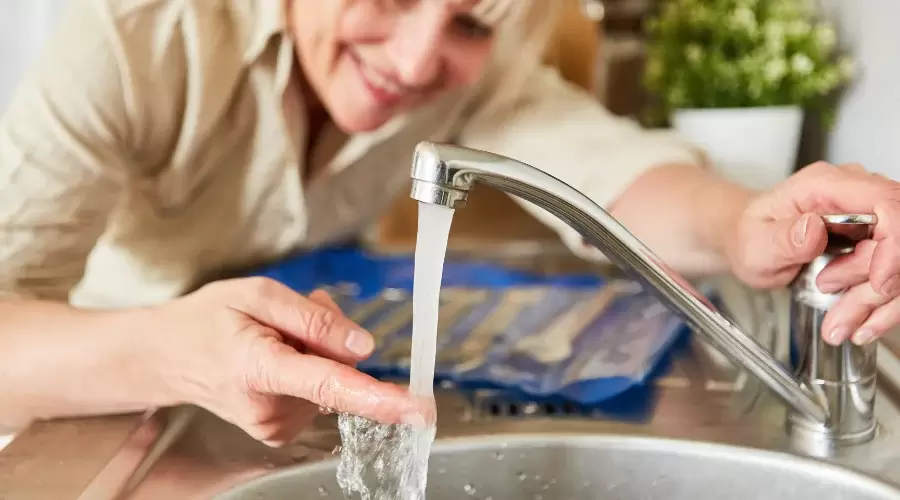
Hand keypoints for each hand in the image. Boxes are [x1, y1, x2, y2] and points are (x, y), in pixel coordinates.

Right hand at [150, 277, 427, 446]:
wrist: (166, 356)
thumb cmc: (207, 320)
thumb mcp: (257, 295)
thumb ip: (315, 319)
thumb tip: (364, 346)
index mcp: (260, 368)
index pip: (329, 385)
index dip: (378, 397)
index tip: (416, 409)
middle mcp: (269, 407)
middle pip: (335, 369)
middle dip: (324, 337)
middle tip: (281, 323)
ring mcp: (273, 425)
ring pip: (330, 378)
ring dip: (314, 351)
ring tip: (271, 339)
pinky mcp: (279, 430)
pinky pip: (317, 391)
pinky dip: (307, 368)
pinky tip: (276, 356)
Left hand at [727, 162, 899, 345]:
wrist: (747, 239)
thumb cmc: (750, 234)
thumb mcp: (754, 241)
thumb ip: (783, 237)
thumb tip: (813, 228)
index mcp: (826, 185)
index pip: (887, 202)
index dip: (894, 246)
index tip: (878, 283)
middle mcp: (855, 198)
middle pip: (898, 239)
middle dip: (876, 286)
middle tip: (839, 312)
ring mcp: (870, 220)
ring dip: (879, 303)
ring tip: (841, 324)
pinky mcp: (876, 243)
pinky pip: (894, 279)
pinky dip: (882, 307)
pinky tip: (860, 323)